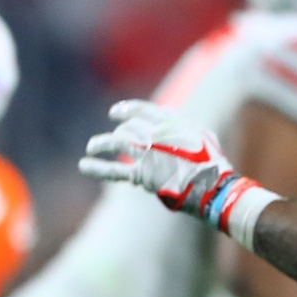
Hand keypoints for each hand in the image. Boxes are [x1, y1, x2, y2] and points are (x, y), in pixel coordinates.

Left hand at [80, 101, 276, 240]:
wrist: (213, 186)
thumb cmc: (211, 163)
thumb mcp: (202, 135)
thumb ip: (182, 124)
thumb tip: (167, 117)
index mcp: (171, 122)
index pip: (142, 110)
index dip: (126, 109)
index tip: (115, 112)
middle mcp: (156, 134)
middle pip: (128, 128)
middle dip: (118, 132)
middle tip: (109, 140)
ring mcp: (147, 154)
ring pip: (116, 143)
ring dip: (100, 144)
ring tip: (91, 147)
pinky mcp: (142, 175)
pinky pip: (114, 171)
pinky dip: (97, 168)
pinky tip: (84, 165)